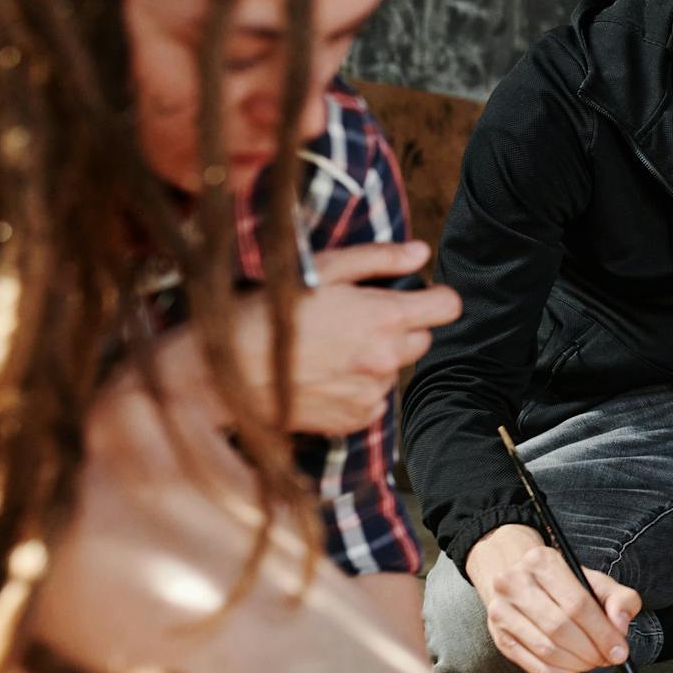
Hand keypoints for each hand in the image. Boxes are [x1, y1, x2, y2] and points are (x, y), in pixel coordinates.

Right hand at [208, 241, 460, 434]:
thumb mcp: (323, 269)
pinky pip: (374, 398)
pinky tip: (323, 376)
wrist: (225, 372)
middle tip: (356, 321)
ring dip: (376, 359)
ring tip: (330, 350)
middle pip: (423, 339)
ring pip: (395, 369)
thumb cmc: (269, 312)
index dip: (433, 298)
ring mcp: (372, 392)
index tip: (414, 296)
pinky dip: (358, 387)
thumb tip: (421, 253)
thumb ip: (379, 260)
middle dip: (400, 328)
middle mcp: (386, 358)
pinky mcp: (355, 419)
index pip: (448, 307)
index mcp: (384, 317)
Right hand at [465, 524, 641, 672]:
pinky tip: (574, 666)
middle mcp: (513, 583)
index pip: (577, 604)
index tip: (620, 651)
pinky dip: (561, 672)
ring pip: (547, 650)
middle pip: (560, 628)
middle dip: (591, 651)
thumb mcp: (597, 581)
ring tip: (593, 661)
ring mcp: (501, 612)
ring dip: (577, 664)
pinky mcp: (499, 638)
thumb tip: (620, 626)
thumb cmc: (566, 584)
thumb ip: (620, 599)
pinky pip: (535, 666)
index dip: (602, 633)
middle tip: (608, 659)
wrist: (523, 582)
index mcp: (541, 561)